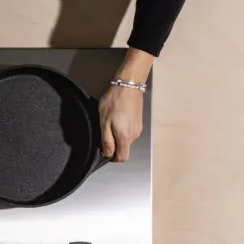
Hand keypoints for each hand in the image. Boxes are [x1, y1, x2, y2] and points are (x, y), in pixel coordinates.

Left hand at [99, 47, 153, 161]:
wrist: (128, 85)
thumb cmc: (114, 102)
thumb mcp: (104, 123)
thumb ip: (107, 141)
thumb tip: (108, 155)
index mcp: (126, 138)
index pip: (122, 158)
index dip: (112, 157)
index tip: (105, 150)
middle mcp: (135, 136)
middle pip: (124, 148)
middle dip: (114, 144)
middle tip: (105, 131)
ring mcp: (138, 128)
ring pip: (126, 140)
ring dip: (118, 135)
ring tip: (111, 122)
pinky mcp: (139, 122)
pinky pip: (129, 131)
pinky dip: (123, 129)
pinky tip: (118, 118)